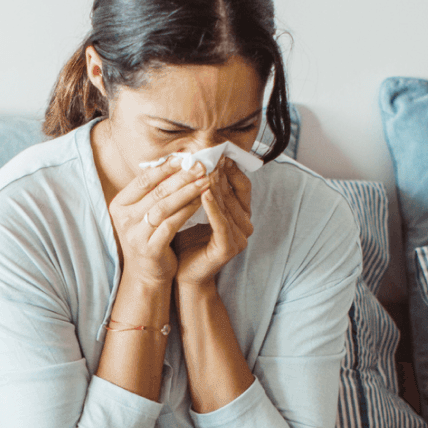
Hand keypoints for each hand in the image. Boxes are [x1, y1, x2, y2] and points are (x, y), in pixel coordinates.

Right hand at [107, 159, 211, 286]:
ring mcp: (135, 234)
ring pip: (164, 206)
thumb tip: (176, 162)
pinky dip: (187, 211)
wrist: (146, 274)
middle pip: (156, 191)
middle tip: (200, 166)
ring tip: (204, 181)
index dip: (165, 167)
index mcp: (119, 205)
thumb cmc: (148, 238)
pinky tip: (200, 202)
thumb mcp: (143, 213)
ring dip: (187, 192)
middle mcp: (124, 219)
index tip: (185, 157)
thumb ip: (153, 192)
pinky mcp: (150, 248)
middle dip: (181, 177)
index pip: (144, 180)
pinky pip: (172, 224)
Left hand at [173, 160, 252, 287]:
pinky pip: (221, 223)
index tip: (217, 152)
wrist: (182, 274)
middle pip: (234, 193)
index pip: (241, 186)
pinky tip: (204, 193)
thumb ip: (201, 191)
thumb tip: (195, 162)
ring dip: (216, 186)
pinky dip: (212, 207)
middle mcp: (245, 225)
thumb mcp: (195, 211)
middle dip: (221, 173)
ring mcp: (239, 237)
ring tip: (205, 169)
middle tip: (210, 155)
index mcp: (240, 215)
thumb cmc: (186, 242)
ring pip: (227, 206)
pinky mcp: (229, 247)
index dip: (231, 169)